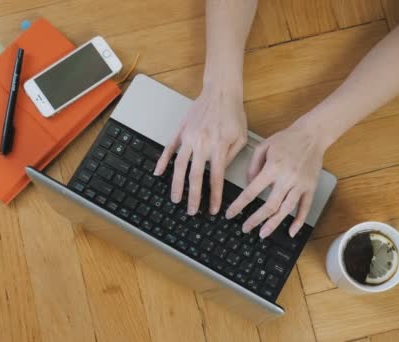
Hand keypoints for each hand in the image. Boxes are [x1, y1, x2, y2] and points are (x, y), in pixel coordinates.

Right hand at [154, 85, 247, 214]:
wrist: (221, 91)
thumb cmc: (233, 113)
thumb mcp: (240, 137)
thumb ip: (230, 157)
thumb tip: (219, 174)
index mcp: (218, 146)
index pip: (215, 178)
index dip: (213, 196)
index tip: (212, 209)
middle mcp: (201, 143)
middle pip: (194, 176)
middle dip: (192, 197)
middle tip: (191, 211)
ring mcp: (188, 137)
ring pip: (179, 166)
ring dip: (176, 184)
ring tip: (175, 198)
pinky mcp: (181, 131)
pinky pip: (169, 148)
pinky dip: (162, 161)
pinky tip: (158, 173)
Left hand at [225, 117, 328, 237]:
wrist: (312, 135)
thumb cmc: (287, 139)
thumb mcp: (263, 146)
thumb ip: (253, 166)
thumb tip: (248, 184)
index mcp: (273, 168)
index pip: (252, 191)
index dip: (239, 205)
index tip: (231, 214)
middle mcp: (287, 178)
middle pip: (270, 205)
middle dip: (255, 220)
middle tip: (246, 228)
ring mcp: (300, 185)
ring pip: (286, 210)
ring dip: (273, 224)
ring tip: (263, 233)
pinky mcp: (310, 187)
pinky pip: (305, 208)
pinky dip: (298, 221)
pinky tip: (291, 231)